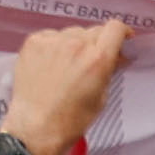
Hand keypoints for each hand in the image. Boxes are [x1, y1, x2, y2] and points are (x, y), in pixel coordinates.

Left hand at [0, 21, 127, 154]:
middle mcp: (76, 45)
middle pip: (94, 30)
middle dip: (98, 44)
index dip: (121, 33)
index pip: (116, 28)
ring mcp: (52, 42)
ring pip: (72, 33)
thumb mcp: (101, 96)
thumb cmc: (71, 119)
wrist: (36, 127)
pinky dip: (54, 46)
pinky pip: (51, 36)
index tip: (121, 38)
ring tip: (68, 65)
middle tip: (92, 60)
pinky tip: (51, 64)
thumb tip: (115, 56)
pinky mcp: (33, 42)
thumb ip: (108, 69)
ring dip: (75, 44)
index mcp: (98, 58)